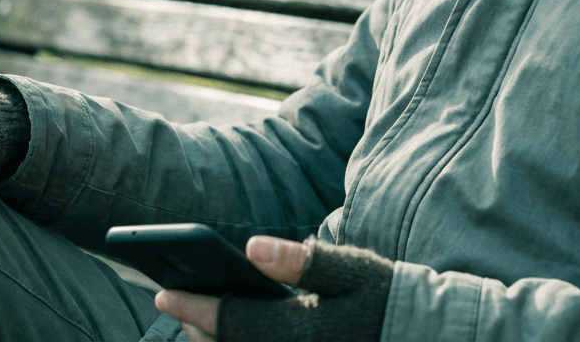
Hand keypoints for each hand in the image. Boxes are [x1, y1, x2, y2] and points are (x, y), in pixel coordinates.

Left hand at [156, 235, 393, 341]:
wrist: (416, 338)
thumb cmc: (382, 298)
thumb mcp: (352, 270)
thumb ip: (303, 261)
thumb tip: (252, 247)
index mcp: (303, 333)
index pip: (235, 322)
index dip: (195, 307)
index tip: (164, 294)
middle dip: (197, 329)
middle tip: (172, 302)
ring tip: (195, 321)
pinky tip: (225, 335)